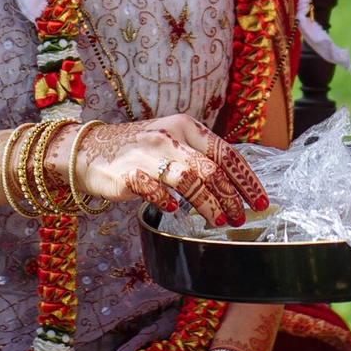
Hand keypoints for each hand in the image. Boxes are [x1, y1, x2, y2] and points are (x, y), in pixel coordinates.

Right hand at [72, 116, 268, 226]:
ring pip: (189, 180)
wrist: (90, 150)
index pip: (226, 152)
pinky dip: (166, 201)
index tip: (260, 201)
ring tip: (219, 223)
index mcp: (186, 127)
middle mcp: (169, 137)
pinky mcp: (128, 174)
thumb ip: (200, 155)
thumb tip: (236, 183)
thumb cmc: (140, 150)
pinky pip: (153, 189)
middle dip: (231, 198)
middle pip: (211, 169)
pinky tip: (174, 212)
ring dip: (208, 205)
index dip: (246, 179)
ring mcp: (148, 155)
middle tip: (240, 219)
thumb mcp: (173, 141)